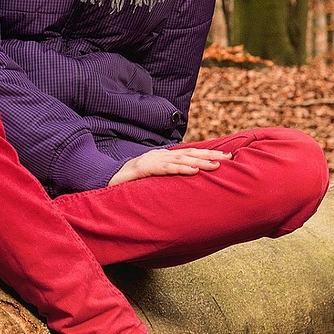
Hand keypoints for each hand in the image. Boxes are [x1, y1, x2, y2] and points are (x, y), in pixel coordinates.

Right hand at [107, 147, 231, 185]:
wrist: (106, 179)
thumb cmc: (130, 181)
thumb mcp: (151, 176)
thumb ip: (166, 175)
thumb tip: (185, 179)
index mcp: (162, 157)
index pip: (188, 153)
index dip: (206, 153)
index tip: (224, 156)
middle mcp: (159, 156)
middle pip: (188, 153)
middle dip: (208, 154)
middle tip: (227, 157)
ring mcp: (151, 161)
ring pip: (180, 160)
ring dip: (199, 162)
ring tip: (216, 165)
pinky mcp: (144, 169)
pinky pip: (165, 169)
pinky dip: (181, 169)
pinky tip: (194, 171)